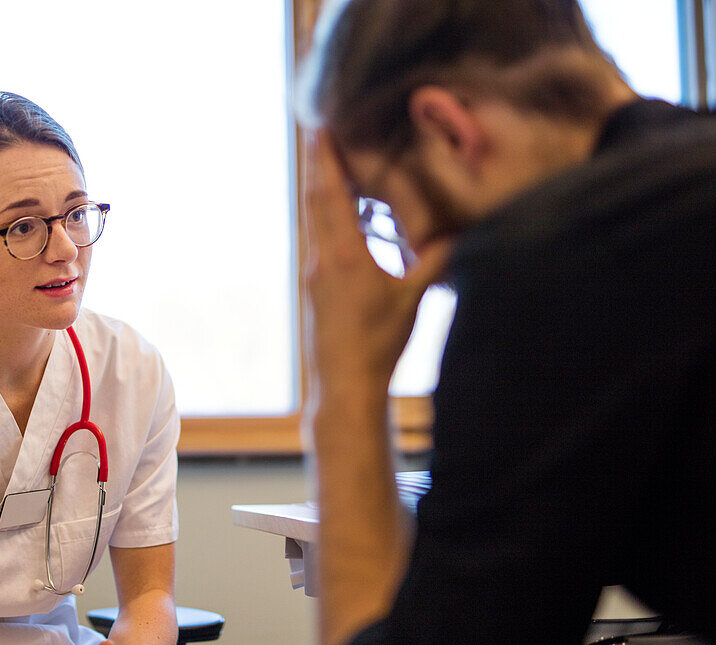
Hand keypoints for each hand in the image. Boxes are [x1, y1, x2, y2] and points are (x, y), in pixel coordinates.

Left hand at [302, 130, 450, 406]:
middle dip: (317, 166)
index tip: (319, 127)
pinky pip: (319, 243)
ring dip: (321, 193)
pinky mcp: (314, 290)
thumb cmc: (378, 343)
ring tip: (331, 169)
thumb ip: (436, 261)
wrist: (344, 383)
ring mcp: (314, 274)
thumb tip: (462, 232)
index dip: (325, 159)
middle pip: (315, 201)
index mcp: (345, 254)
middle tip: (319, 135)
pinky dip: (326, 221)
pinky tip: (342, 223)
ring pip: (314, 222)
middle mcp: (322, 258)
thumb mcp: (413, 298)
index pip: (331, 194)